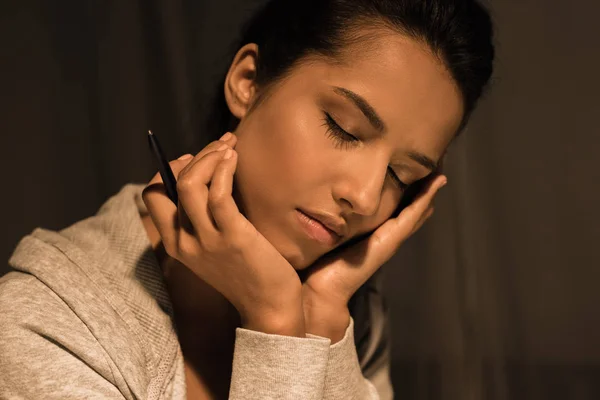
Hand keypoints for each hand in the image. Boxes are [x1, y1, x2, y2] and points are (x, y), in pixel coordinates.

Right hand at [142, 133, 304, 335]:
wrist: (269, 305)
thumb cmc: (248, 270)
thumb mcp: (215, 246)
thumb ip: (203, 220)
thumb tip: (206, 177)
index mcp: (176, 244)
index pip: (152, 196)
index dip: (168, 171)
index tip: (193, 159)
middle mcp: (184, 242)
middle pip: (172, 184)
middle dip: (194, 156)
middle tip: (220, 145)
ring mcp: (206, 240)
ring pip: (191, 184)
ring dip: (209, 156)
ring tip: (229, 146)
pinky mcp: (232, 237)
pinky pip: (217, 193)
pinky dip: (223, 169)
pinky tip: (234, 159)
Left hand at [301, 175, 447, 340]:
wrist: (313, 295)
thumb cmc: (307, 268)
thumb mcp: (311, 236)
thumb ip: (311, 221)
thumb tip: (288, 198)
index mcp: (361, 235)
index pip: (384, 211)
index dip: (397, 193)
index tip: (405, 171)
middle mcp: (377, 238)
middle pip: (404, 212)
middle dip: (417, 192)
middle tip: (433, 170)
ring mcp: (385, 241)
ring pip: (411, 214)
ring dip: (425, 195)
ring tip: (439, 175)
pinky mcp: (386, 243)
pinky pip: (407, 218)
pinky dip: (422, 202)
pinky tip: (433, 186)